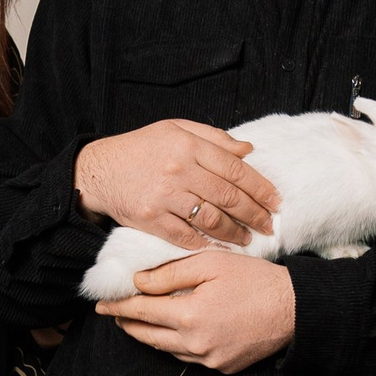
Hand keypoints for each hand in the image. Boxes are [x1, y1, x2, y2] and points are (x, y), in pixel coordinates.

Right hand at [74, 121, 279, 252]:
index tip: (275, 201)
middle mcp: (179, 171)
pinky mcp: (151, 219)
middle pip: (228, 197)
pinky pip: (186, 236)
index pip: (235, 169)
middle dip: (254, 214)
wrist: (99, 170)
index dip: (260, 187)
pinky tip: (219, 246)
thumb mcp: (175, 129)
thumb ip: (213, 138)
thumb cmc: (140, 148)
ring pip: (211, 219)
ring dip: (234, 232)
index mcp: (188, 146)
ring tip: (247, 238)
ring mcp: (164, 197)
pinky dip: (206, 243)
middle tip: (269, 225)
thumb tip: (248, 151)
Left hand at [96, 252, 296, 374]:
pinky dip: (177, 345)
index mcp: (189, 316)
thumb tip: (139, 283)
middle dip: (128, 324)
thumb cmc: (255, 280)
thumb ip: (170, 274)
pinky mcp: (223, 367)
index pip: (141, 312)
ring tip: (139, 322)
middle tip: (114, 314)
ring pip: (168, 350)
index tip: (102, 304)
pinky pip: (190, 358)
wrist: (295, 309)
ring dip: (151, 336)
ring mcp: (210, 360)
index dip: (119, 307)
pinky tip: (175, 333)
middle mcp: (195, 344)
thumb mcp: (211, 264)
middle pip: (149, 336)